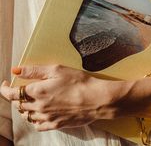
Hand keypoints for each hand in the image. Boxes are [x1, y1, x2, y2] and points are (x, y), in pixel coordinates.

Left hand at [0, 65, 150, 130]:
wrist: (95, 99)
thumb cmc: (79, 82)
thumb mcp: (57, 70)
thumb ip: (34, 70)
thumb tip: (16, 70)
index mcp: (37, 92)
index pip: (11, 93)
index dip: (5, 88)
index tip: (5, 83)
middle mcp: (38, 107)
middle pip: (18, 104)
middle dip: (16, 97)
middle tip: (22, 90)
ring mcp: (47, 117)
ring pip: (27, 115)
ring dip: (25, 108)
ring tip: (31, 101)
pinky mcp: (56, 124)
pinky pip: (38, 125)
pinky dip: (34, 119)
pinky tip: (39, 114)